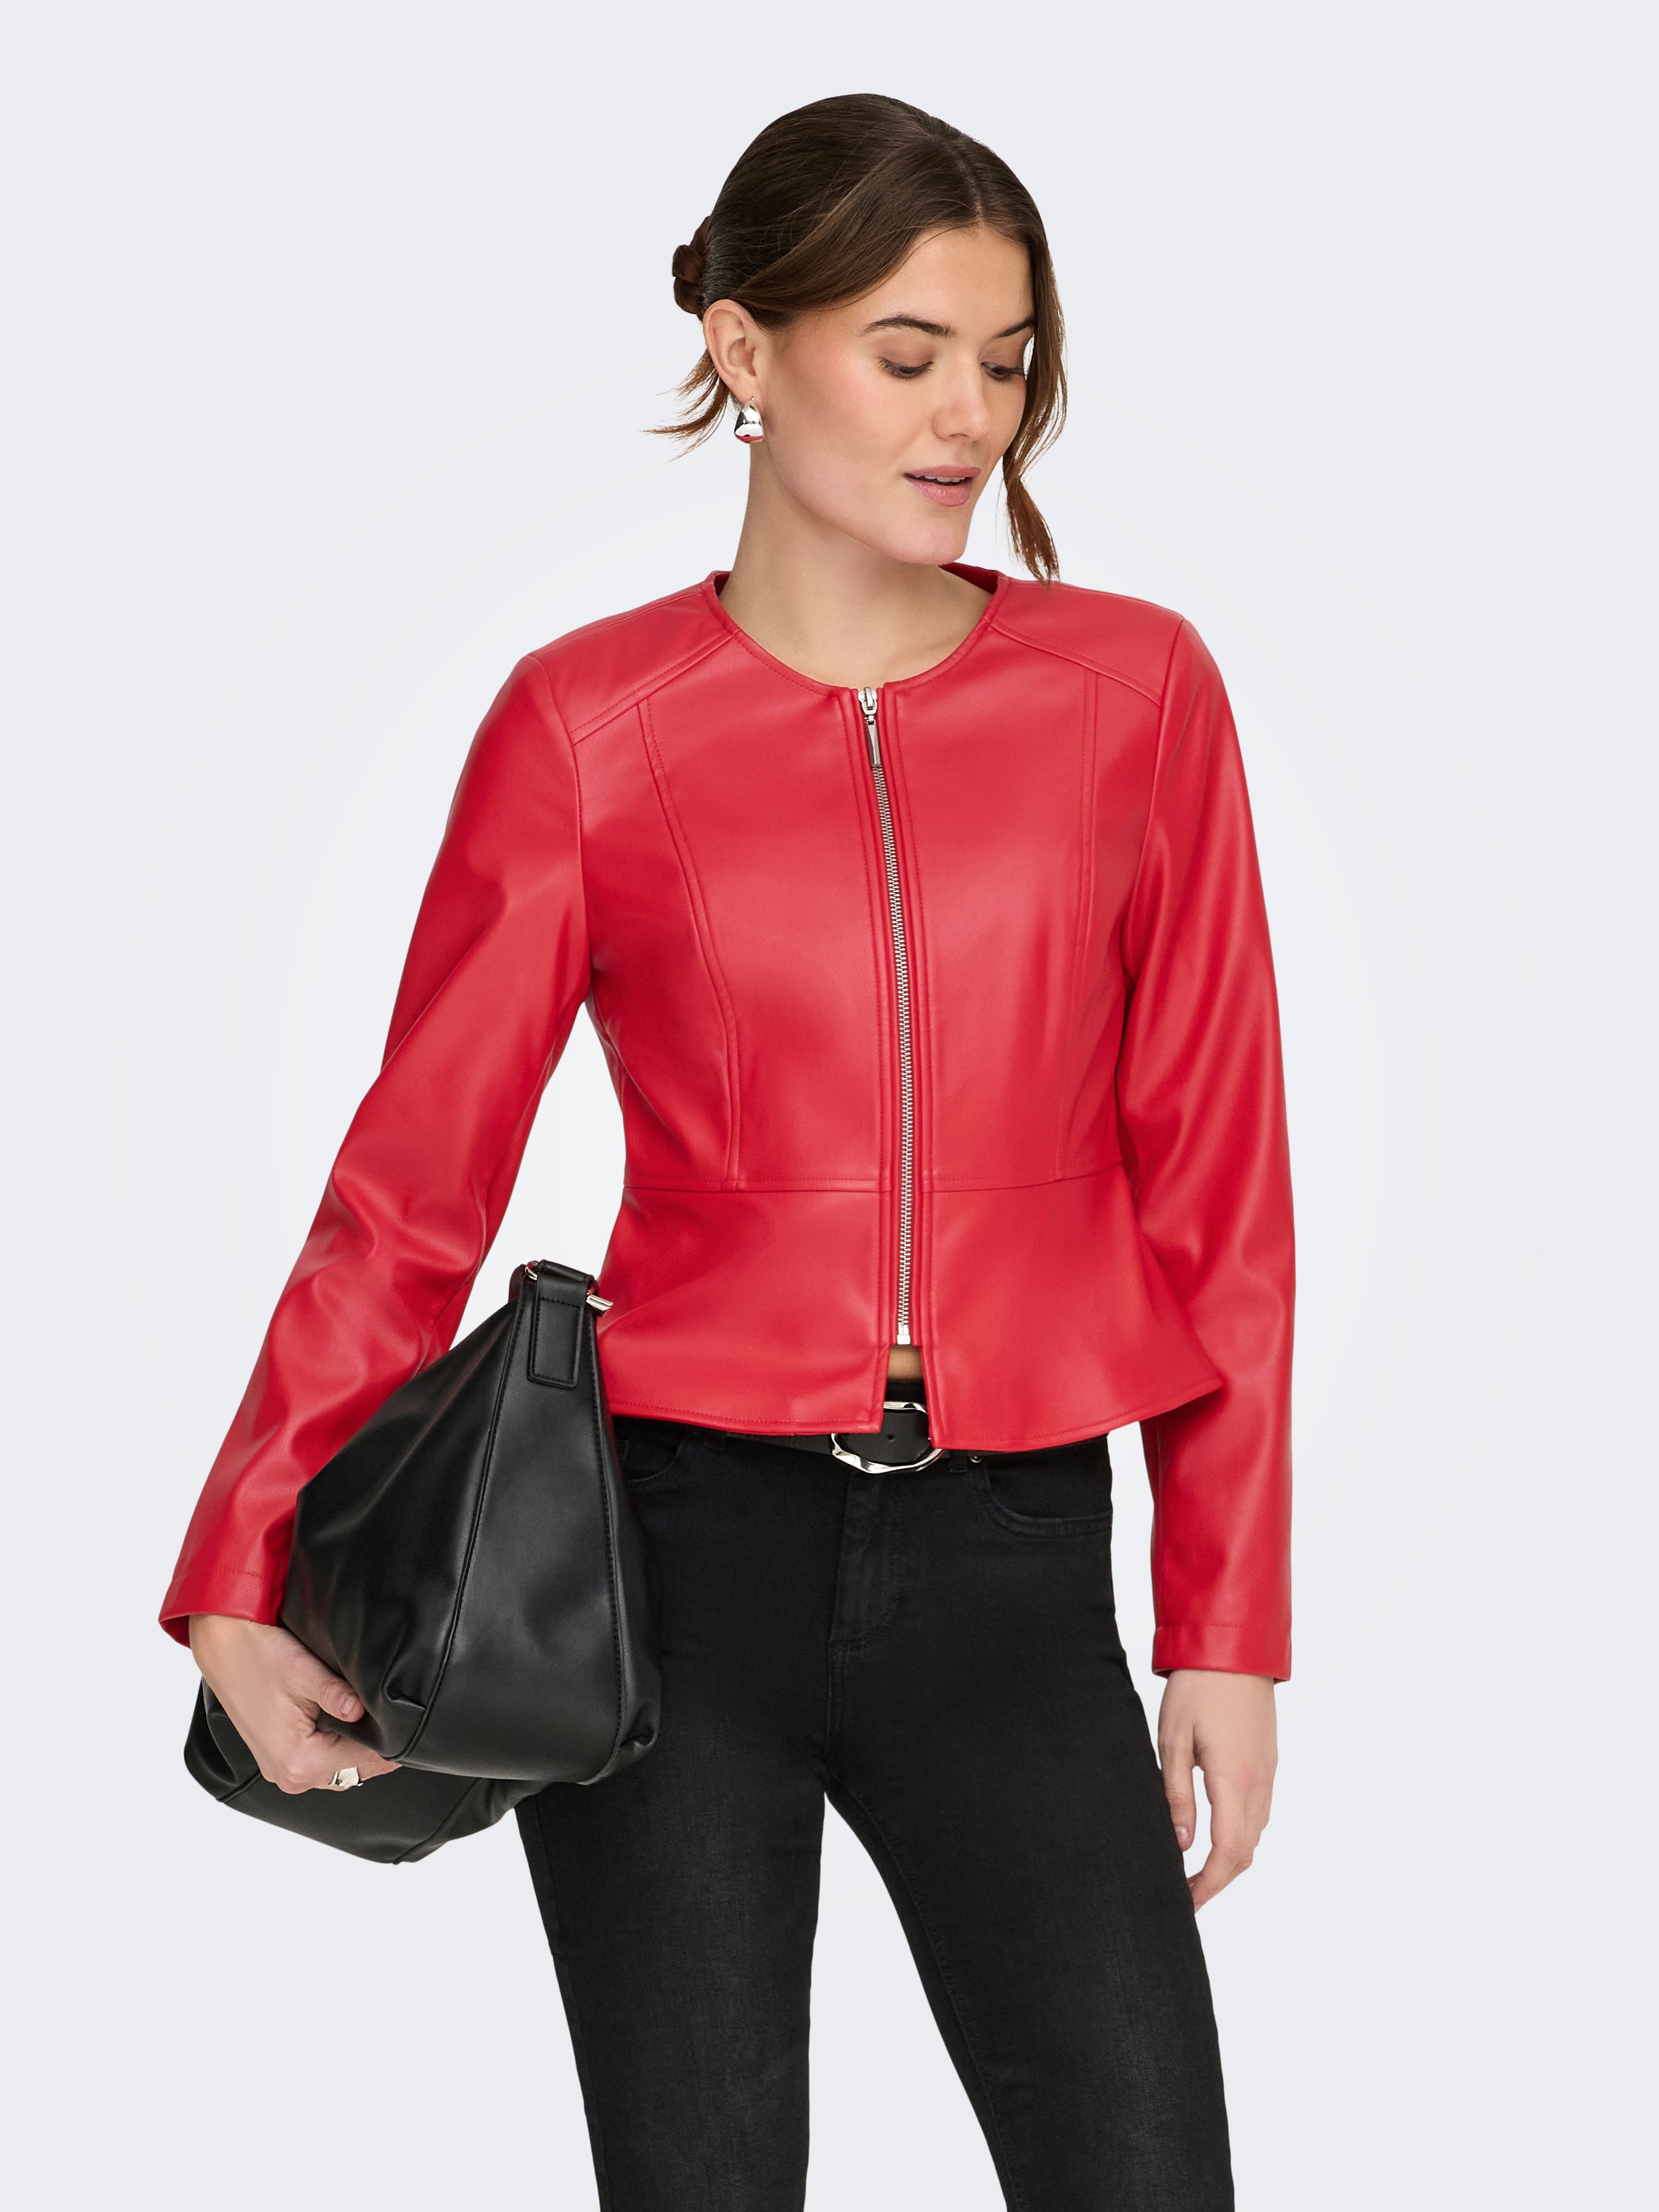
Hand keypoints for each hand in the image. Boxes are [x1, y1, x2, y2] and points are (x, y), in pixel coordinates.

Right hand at [190, 1615, 399, 1793]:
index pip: (365, 1761)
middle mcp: (289, 1776)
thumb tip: (367, 1711)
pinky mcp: (277, 1758)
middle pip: (354, 1769)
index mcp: (299, 1762)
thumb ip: (338, 1695)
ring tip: (370, 1714)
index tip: (412, 1726)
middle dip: (377, 1746)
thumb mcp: (304, 1672)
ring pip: (338, 1768)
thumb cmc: (258, 1656)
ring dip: (356, 1748)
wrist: (222, 1646)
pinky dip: (336, 1746)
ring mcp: (280, 1770)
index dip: (393, 1743)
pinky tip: (345, 1720)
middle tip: (397, 1716)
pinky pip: (319, 1763)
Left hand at [1157, 1668, 1276, 1908]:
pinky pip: (1260, 1812)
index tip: (1186, 1903)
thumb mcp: (1173, 1739)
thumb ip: (1176, 1794)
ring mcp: (1268, 1772)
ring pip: (1255, 1834)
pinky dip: (1241, 1835)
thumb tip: (1181, 1844)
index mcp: (1235, 1780)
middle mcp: (1259, 1782)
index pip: (1227, 1852)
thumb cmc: (1197, 1687)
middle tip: (1186, 1896)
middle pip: (1246, 1852)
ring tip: (1195, 1871)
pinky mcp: (1268, 1761)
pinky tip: (1215, 1834)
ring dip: (1230, 1859)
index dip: (1208, 1885)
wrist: (1235, 1646)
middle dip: (1218, 1880)